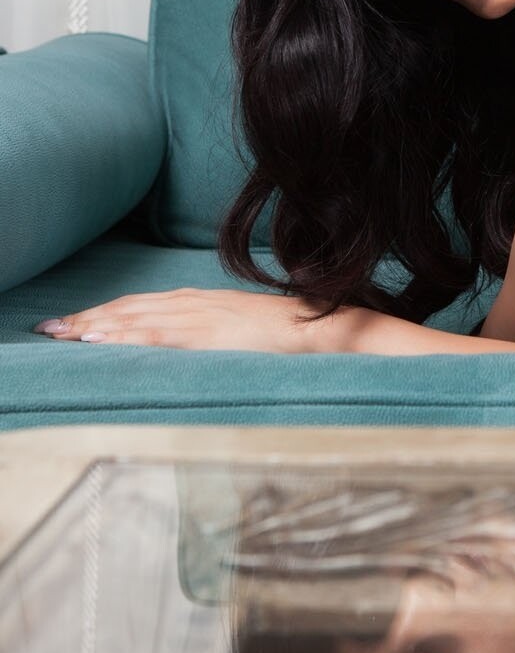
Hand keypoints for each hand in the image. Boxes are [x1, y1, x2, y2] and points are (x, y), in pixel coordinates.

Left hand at [32, 287, 348, 352]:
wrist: (324, 328)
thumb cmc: (291, 335)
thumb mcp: (246, 333)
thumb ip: (219, 334)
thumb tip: (198, 349)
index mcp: (204, 303)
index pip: (143, 307)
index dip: (107, 315)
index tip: (75, 325)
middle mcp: (197, 304)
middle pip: (130, 309)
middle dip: (89, 319)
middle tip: (51, 331)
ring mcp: (202, 316)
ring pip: (135, 318)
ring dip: (95, 326)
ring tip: (62, 335)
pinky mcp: (210, 332)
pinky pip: (158, 334)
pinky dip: (123, 336)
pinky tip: (98, 341)